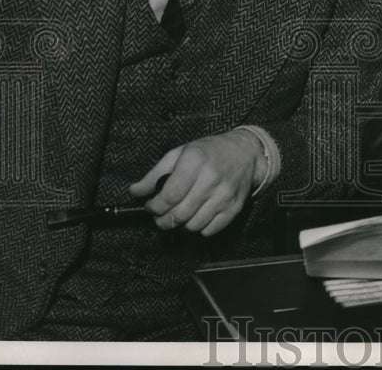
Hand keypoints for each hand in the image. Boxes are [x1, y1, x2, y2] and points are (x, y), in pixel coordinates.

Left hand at [129, 128, 266, 235]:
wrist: (246, 153)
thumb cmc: (209, 152)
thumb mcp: (180, 153)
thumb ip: (155, 173)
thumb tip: (135, 192)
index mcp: (195, 160)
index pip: (169, 196)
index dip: (154, 207)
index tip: (150, 207)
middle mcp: (212, 178)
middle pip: (180, 214)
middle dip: (163, 220)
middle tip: (160, 216)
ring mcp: (225, 195)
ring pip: (193, 226)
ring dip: (181, 225)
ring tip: (179, 214)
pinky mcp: (234, 208)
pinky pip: (209, 230)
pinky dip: (199, 228)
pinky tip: (197, 215)